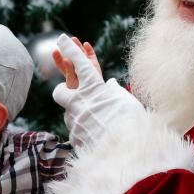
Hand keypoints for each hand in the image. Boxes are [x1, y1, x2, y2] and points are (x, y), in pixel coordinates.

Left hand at [51, 34, 145, 150]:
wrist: (126, 154)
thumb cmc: (133, 124)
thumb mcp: (127, 101)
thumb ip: (115, 91)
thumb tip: (110, 84)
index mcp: (94, 89)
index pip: (80, 64)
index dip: (71, 50)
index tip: (62, 38)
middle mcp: (79, 103)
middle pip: (60, 90)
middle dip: (64, 88)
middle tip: (72, 90)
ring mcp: (74, 121)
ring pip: (71, 113)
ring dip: (82, 114)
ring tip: (102, 122)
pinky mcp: (74, 137)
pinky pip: (77, 129)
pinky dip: (87, 130)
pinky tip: (100, 137)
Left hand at [53, 37, 101, 88]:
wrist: (94, 97)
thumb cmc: (79, 93)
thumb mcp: (71, 82)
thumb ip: (68, 70)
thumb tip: (65, 59)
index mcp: (69, 75)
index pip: (61, 65)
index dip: (58, 58)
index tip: (54, 51)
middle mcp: (77, 70)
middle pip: (72, 57)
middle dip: (68, 49)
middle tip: (63, 40)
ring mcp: (87, 68)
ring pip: (81, 55)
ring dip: (78, 47)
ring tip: (73, 39)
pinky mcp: (95, 67)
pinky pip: (92, 57)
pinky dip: (89, 50)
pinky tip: (86, 44)